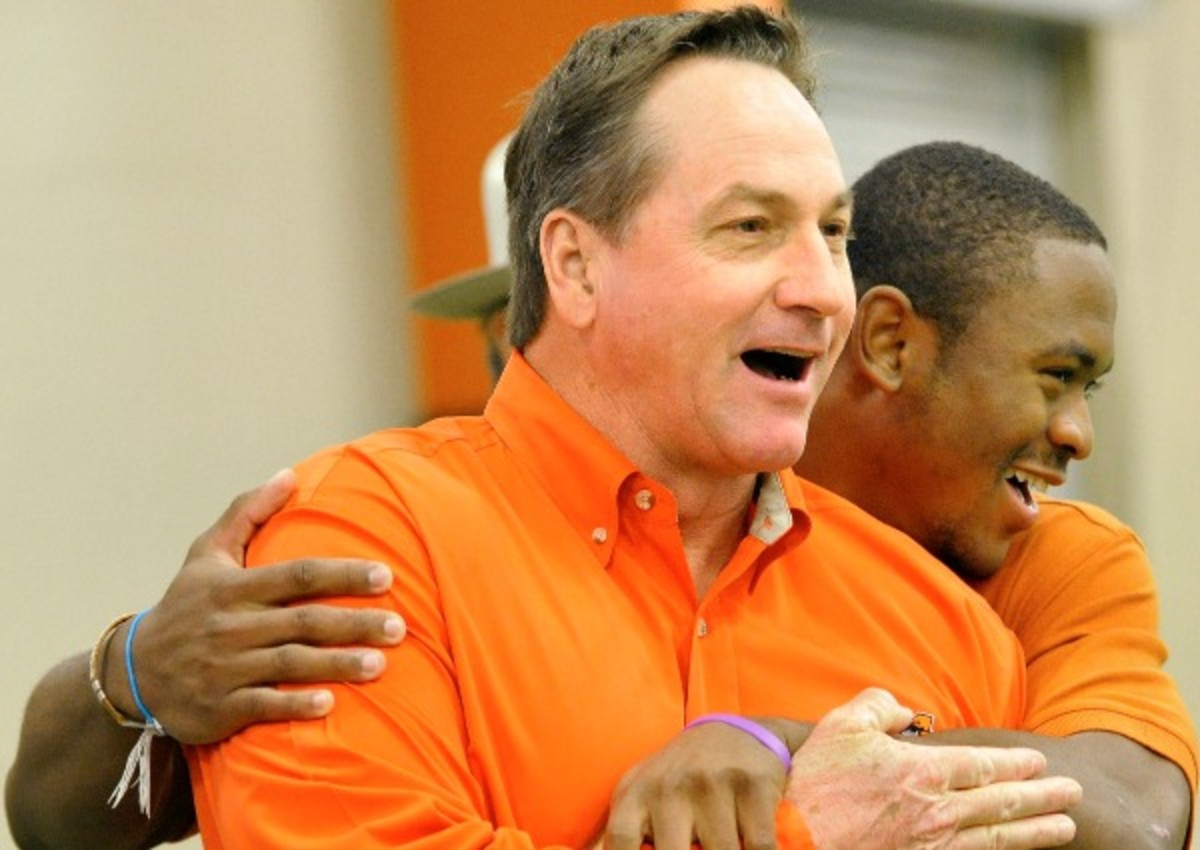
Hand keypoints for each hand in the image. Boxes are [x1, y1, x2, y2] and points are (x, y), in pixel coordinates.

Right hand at [103, 469, 405, 743]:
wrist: (133, 671)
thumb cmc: (186, 605)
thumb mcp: (207, 553)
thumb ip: (247, 512)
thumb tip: (289, 475)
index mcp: (233, 587)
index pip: (298, 576)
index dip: (343, 575)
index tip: (386, 577)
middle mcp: (232, 626)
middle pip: (303, 621)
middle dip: (354, 624)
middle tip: (399, 627)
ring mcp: (226, 668)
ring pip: (289, 664)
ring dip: (336, 664)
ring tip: (381, 665)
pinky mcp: (220, 707)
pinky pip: (262, 705)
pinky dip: (294, 705)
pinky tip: (330, 704)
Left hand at [605, 717, 799, 849]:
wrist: (734, 732)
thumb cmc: (680, 780)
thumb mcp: (643, 796)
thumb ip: (628, 833)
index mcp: (635, 794)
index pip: (620, 842)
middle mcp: (669, 787)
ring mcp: (711, 784)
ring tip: (724, 843)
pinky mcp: (752, 784)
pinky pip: (760, 846)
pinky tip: (750, 844)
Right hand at [785, 689, 1081, 849]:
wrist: (795, 837)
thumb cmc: (815, 780)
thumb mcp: (842, 724)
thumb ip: (878, 705)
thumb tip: (904, 711)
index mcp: (921, 771)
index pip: (982, 765)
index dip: (1015, 762)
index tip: (1039, 761)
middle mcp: (937, 810)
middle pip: (1001, 802)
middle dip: (1042, 797)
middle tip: (1072, 794)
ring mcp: (931, 844)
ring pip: (997, 837)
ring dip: (1036, 831)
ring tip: (1065, 827)